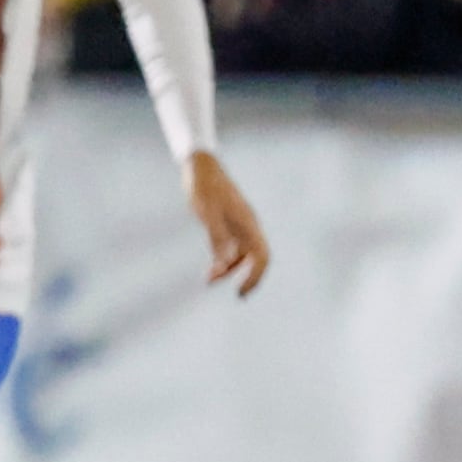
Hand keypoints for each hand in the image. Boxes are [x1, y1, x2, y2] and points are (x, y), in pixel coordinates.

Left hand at [187, 150, 270, 295]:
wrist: (200, 167)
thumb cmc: (203, 188)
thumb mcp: (207, 214)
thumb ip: (217, 237)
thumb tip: (225, 264)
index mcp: (248, 224)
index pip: (261, 257)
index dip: (255, 276)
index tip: (241, 292)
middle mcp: (248, 226)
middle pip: (257, 258)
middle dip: (249, 277)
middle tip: (239, 295)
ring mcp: (240, 224)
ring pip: (242, 253)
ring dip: (229, 269)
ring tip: (209, 280)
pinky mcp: (229, 223)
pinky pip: (232, 246)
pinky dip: (223, 258)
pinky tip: (210, 267)